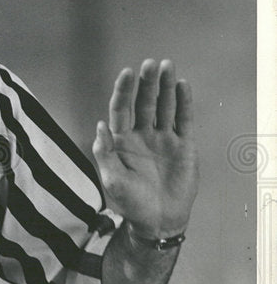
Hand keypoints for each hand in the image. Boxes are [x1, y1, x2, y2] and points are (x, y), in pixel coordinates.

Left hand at [92, 59, 198, 238]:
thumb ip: (104, 153)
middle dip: (147, 83)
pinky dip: (184, 102)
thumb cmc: (131, 203)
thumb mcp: (112, 180)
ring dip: (165, 86)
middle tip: (150, 63)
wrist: (159, 220)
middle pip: (145, 102)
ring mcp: (163, 139)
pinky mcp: (183, 146)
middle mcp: (142, 135)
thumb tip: (99, 125)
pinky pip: (184, 119)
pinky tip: (182, 85)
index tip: (126, 72)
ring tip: (167, 65)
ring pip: (165, 106)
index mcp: (122, 141)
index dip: (123, 91)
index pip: (122, 109)